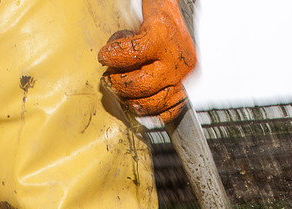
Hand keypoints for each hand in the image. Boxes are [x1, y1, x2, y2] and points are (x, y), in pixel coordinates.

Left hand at [98, 0, 196, 123]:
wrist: (186, 22)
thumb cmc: (161, 17)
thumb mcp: (143, 13)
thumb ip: (126, 33)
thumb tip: (107, 53)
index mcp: (163, 36)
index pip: (132, 54)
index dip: (113, 57)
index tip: (104, 56)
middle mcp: (176, 60)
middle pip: (140, 84)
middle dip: (119, 84)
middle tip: (109, 79)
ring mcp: (183, 78)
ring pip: (153, 102)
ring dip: (131, 101)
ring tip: (122, 93)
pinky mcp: (187, 89)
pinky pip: (168, 111)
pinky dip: (151, 112)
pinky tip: (139, 104)